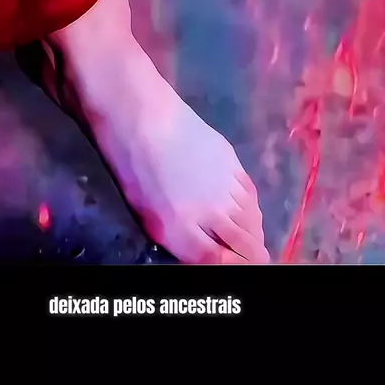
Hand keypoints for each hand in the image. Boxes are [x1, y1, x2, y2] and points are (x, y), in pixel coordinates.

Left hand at [96, 77, 268, 264]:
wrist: (140, 116)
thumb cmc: (129, 167)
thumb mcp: (146, 214)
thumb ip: (180, 238)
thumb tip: (207, 251)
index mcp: (180, 231)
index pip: (222, 264)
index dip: (235, 267)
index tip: (236, 266)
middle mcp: (209, 214)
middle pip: (247, 246)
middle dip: (251, 256)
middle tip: (251, 258)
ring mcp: (225, 187)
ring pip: (253, 221)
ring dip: (255, 234)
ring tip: (252, 240)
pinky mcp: (233, 163)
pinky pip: (252, 196)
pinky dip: (253, 210)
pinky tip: (249, 212)